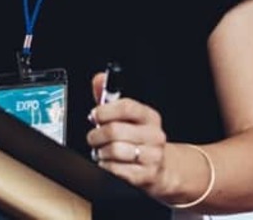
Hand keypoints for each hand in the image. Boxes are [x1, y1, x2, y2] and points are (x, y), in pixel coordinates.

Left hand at [86, 72, 169, 197]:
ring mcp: (153, 156)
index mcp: (149, 117)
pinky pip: (116, 169)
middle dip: (96, 134)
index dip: (105, 110)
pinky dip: (106, 165)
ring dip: (100, 151)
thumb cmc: (137, 138)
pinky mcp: (146, 175)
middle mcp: (154, 135)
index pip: (127, 107)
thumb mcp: (126, 117)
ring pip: (115, 150)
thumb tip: (98, 78)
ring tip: (100, 150)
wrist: (160, 168)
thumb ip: (108, 97)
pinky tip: (108, 162)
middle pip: (115, 130)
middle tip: (93, 137)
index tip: (94, 115)